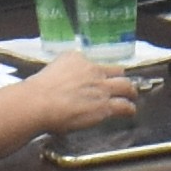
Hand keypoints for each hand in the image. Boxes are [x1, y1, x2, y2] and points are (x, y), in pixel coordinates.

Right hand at [13, 53, 141, 134]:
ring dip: (130, 91)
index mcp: (77, 58)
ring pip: (125, 86)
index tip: (98, 77)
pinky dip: (129, 108)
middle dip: (120, 78)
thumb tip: (63, 80)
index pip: (93, 63)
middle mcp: (93, 70)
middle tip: (122, 84)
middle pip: (116, 71)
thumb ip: (62, 72)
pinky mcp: (105, 105)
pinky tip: (130, 111)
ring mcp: (101, 87)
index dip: (98, 72)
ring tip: (132, 96)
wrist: (41, 102)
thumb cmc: (38, 90)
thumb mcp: (51, 69)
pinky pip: (124, 105)